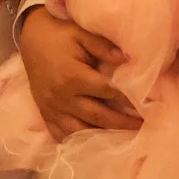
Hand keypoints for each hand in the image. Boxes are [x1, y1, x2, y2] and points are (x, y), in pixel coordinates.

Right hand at [17, 10, 139, 140]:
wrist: (30, 37)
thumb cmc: (59, 33)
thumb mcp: (81, 33)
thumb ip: (103, 46)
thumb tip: (127, 59)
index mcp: (72, 76)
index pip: (107, 92)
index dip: (128, 100)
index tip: (148, 106)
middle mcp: (61, 97)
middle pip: (97, 117)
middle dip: (122, 124)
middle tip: (143, 128)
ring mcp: (51, 108)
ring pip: (80, 131)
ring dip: (102, 138)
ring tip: (123, 141)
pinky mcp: (45, 113)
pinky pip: (61, 134)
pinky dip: (78, 142)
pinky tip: (94, 145)